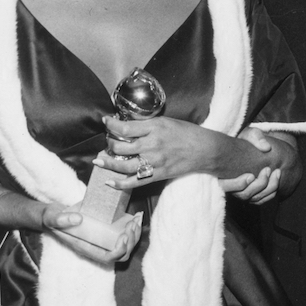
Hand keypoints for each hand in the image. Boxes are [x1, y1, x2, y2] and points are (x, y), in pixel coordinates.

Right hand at [42, 202, 142, 263]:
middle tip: (132, 224)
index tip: (123, 235)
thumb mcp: (53, 217)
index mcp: (86, 247)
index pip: (107, 257)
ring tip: (137, 219)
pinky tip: (137, 215)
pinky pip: (125, 234)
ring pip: (126, 246)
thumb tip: (78, 219)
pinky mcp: (107, 231)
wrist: (55, 215)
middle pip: (122, 254)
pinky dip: (134, 226)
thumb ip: (61, 219)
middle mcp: (97, 246)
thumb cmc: (53, 218)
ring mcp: (103, 240)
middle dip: (131, 241)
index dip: (119, 250)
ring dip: (135, 234)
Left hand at [97, 115, 214, 189]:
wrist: (205, 150)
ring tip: (100, 161)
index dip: (111, 124)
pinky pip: (135, 182)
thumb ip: (146, 124)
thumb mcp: (166, 121)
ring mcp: (155, 161)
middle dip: (109, 144)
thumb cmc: (187, 133)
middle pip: (120, 147)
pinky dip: (121, 184)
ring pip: (124, 165)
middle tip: (108, 141)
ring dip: (108, 164)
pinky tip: (110, 182)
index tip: (106, 122)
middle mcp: (152, 145)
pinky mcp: (158, 174)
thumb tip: (127, 123)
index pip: (125, 127)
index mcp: (155, 128)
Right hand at [220, 127, 281, 203]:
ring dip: (268, 187)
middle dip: (258, 185)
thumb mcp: (250, 134)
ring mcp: (242, 192)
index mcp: (222, 172)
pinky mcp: (252, 195)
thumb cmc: (247, 140)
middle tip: (267, 170)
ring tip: (277, 171)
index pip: (224, 186)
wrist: (254, 148)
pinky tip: (277, 176)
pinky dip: (272, 191)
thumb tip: (266, 147)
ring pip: (254, 198)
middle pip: (243, 195)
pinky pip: (262, 199)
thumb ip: (256, 137)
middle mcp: (231, 185)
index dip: (237, 184)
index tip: (251, 175)